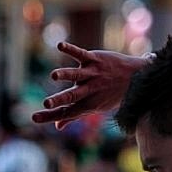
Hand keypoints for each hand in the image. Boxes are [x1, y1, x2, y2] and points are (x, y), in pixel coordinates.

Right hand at [32, 42, 153, 129]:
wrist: (137, 78)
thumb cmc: (113, 94)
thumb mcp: (95, 107)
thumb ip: (74, 115)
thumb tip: (58, 125)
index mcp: (89, 105)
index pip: (66, 112)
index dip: (50, 116)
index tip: (34, 118)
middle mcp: (90, 90)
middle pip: (72, 96)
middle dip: (59, 100)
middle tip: (46, 103)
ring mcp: (93, 74)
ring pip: (77, 75)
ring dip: (66, 75)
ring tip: (53, 76)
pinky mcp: (95, 59)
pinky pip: (81, 54)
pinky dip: (71, 50)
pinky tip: (60, 46)